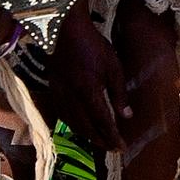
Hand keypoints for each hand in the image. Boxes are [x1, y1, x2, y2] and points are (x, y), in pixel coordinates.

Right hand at [48, 8, 125, 148]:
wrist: (65, 31)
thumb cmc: (93, 46)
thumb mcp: (113, 67)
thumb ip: (119, 93)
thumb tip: (126, 116)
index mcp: (89, 92)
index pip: (102, 122)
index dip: (111, 137)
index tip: (121, 147)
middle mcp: (72, 97)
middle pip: (86, 127)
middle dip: (99, 140)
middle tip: (111, 148)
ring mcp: (59, 94)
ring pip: (72, 123)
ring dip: (86, 135)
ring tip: (98, 140)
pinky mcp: (53, 89)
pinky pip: (62, 114)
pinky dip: (72, 124)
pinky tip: (80, 125)